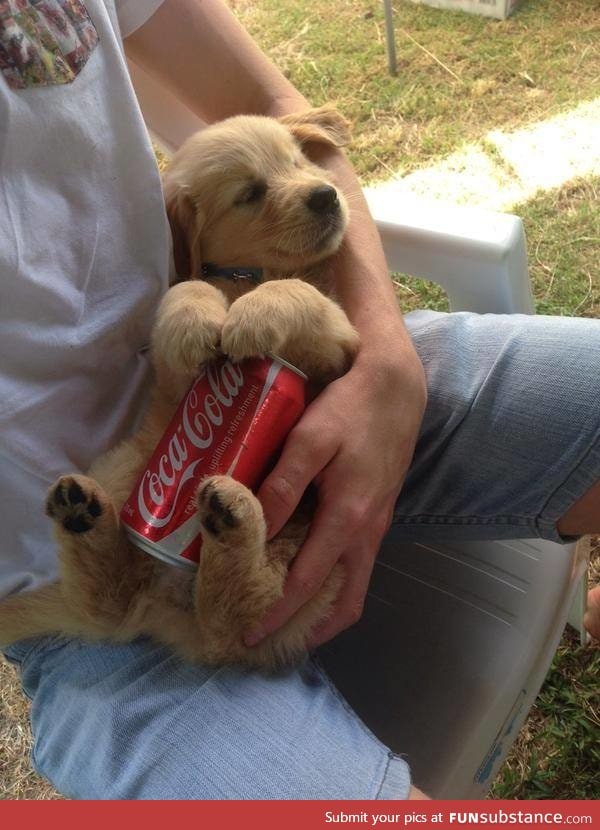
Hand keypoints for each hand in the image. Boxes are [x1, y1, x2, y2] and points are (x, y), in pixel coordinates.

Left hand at [244, 338, 426, 648]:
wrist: (396, 386)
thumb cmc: (350, 409)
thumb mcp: (311, 440)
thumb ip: (283, 485)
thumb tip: (254, 528)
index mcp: (348, 520)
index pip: (308, 584)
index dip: (277, 614)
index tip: (248, 635)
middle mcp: (367, 533)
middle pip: (346, 604)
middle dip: (310, 629)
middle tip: (271, 638)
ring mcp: (377, 525)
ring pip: (353, 585)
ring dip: (323, 609)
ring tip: (286, 615)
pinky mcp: (377, 513)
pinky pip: (355, 564)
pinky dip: (332, 582)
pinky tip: (306, 571)